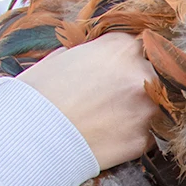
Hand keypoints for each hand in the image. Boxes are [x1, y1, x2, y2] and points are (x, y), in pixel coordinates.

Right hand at [18, 33, 157, 170]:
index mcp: (122, 47)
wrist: (31, 135)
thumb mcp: (63, 57)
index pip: (137, 47)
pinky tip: (112, 135)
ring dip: (139, 110)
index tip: (112, 71)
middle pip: (151, 74)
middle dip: (134, 84)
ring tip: (110, 118)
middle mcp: (142, 74)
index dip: (123, 60)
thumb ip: (93, 53)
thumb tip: (101, 55)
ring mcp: (148, 108)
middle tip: (110, 97)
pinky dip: (135, 134)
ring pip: (155, 105)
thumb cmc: (38, 93)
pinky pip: (150, 133)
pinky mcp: (146, 138)